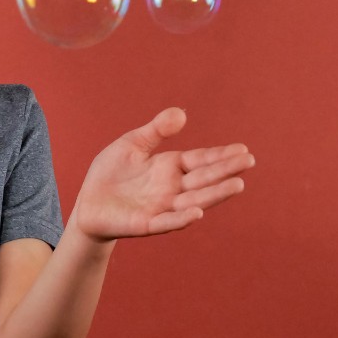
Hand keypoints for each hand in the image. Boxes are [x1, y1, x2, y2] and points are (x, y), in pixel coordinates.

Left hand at [73, 108, 254, 240]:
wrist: (88, 203)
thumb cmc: (111, 173)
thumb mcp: (132, 144)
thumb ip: (156, 130)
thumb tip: (181, 113)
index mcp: (170, 167)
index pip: (200, 160)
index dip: (220, 155)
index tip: (243, 149)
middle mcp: (172, 188)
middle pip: (203, 178)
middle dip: (225, 170)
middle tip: (249, 161)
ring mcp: (162, 207)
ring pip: (193, 200)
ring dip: (214, 194)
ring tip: (237, 184)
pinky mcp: (146, 224)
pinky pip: (167, 221)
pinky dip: (182, 218)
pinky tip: (197, 212)